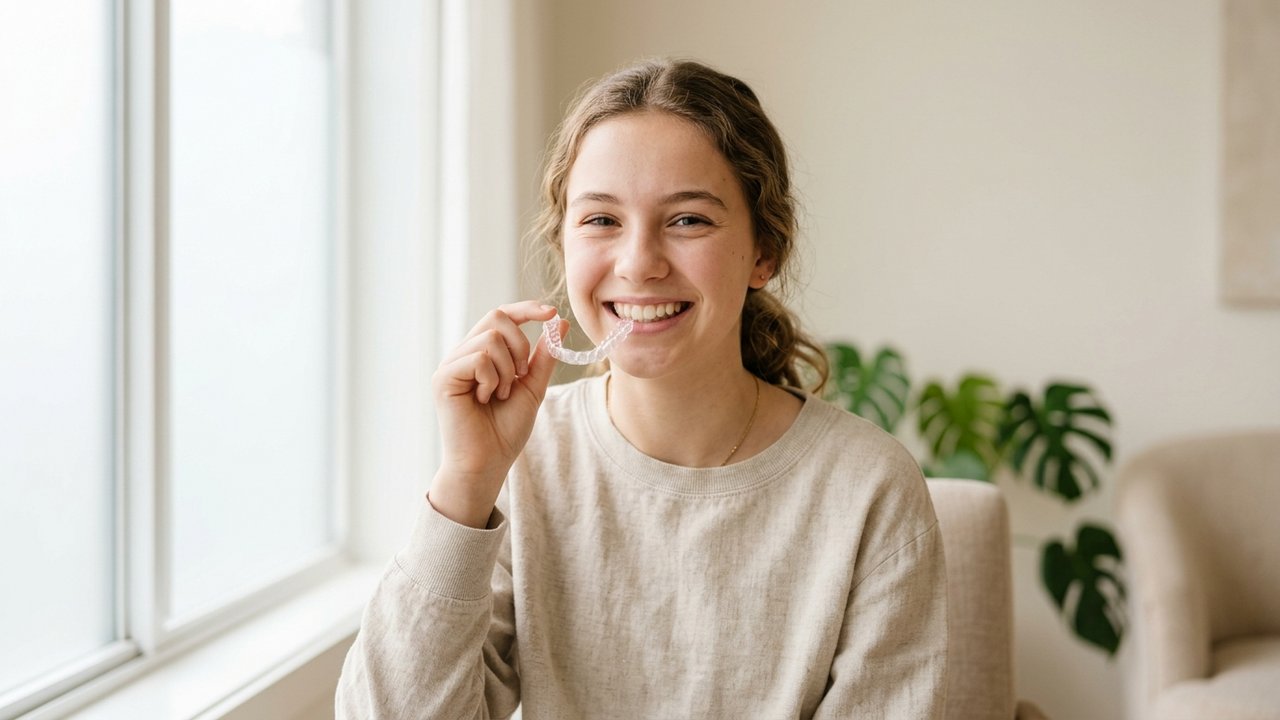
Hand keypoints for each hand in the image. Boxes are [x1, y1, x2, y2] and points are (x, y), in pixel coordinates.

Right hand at [428, 301, 560, 526]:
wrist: (488, 463)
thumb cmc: (505, 431)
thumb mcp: (533, 387)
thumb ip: (544, 356)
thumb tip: (561, 322)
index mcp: (481, 353)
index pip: (502, 315)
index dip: (526, 309)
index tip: (551, 313)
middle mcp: (463, 354)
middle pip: (496, 317)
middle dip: (520, 345)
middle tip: (520, 377)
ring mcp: (450, 364)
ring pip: (490, 338)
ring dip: (507, 370)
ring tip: (499, 395)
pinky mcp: (443, 377)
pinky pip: (477, 357)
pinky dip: (492, 379)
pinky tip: (485, 398)